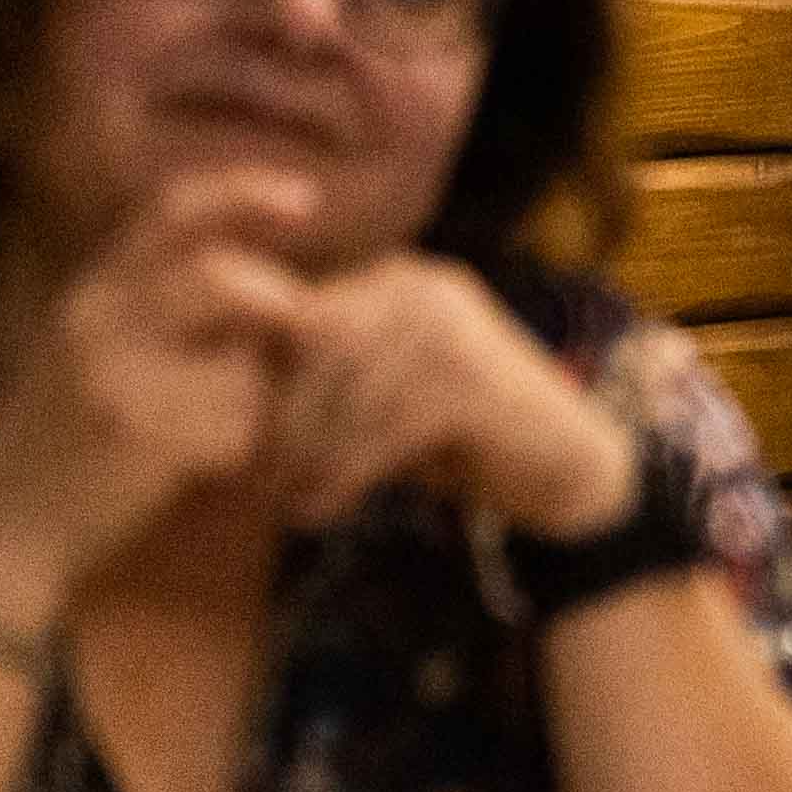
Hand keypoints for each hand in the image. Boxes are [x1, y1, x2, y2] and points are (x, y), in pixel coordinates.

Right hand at [0, 168, 323, 621]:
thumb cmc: (58, 446)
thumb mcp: (88, 355)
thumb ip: (156, 311)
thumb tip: (274, 289)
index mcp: (90, 295)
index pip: (171, 211)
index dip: (244, 192)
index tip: (307, 198)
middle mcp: (98, 323)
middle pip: (222, 277)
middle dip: (279, 303)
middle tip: (300, 327)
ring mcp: (118, 379)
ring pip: (241, 364)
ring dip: (250, 399)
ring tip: (205, 430)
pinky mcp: (142, 438)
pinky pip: (236, 427)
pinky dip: (237, 450)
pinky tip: (190, 471)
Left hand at [258, 257, 643, 539]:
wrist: (567, 467)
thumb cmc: (461, 438)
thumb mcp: (383, 396)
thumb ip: (326, 381)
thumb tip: (224, 399)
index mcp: (395, 281)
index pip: (301, 318)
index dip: (267, 381)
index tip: (246, 444)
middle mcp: (421, 288)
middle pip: (316, 351)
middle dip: (282, 423)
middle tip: (261, 484)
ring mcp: (450, 328)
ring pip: (344, 393)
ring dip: (310, 458)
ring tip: (293, 503)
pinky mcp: (469, 380)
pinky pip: (379, 429)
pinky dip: (345, 476)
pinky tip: (330, 510)